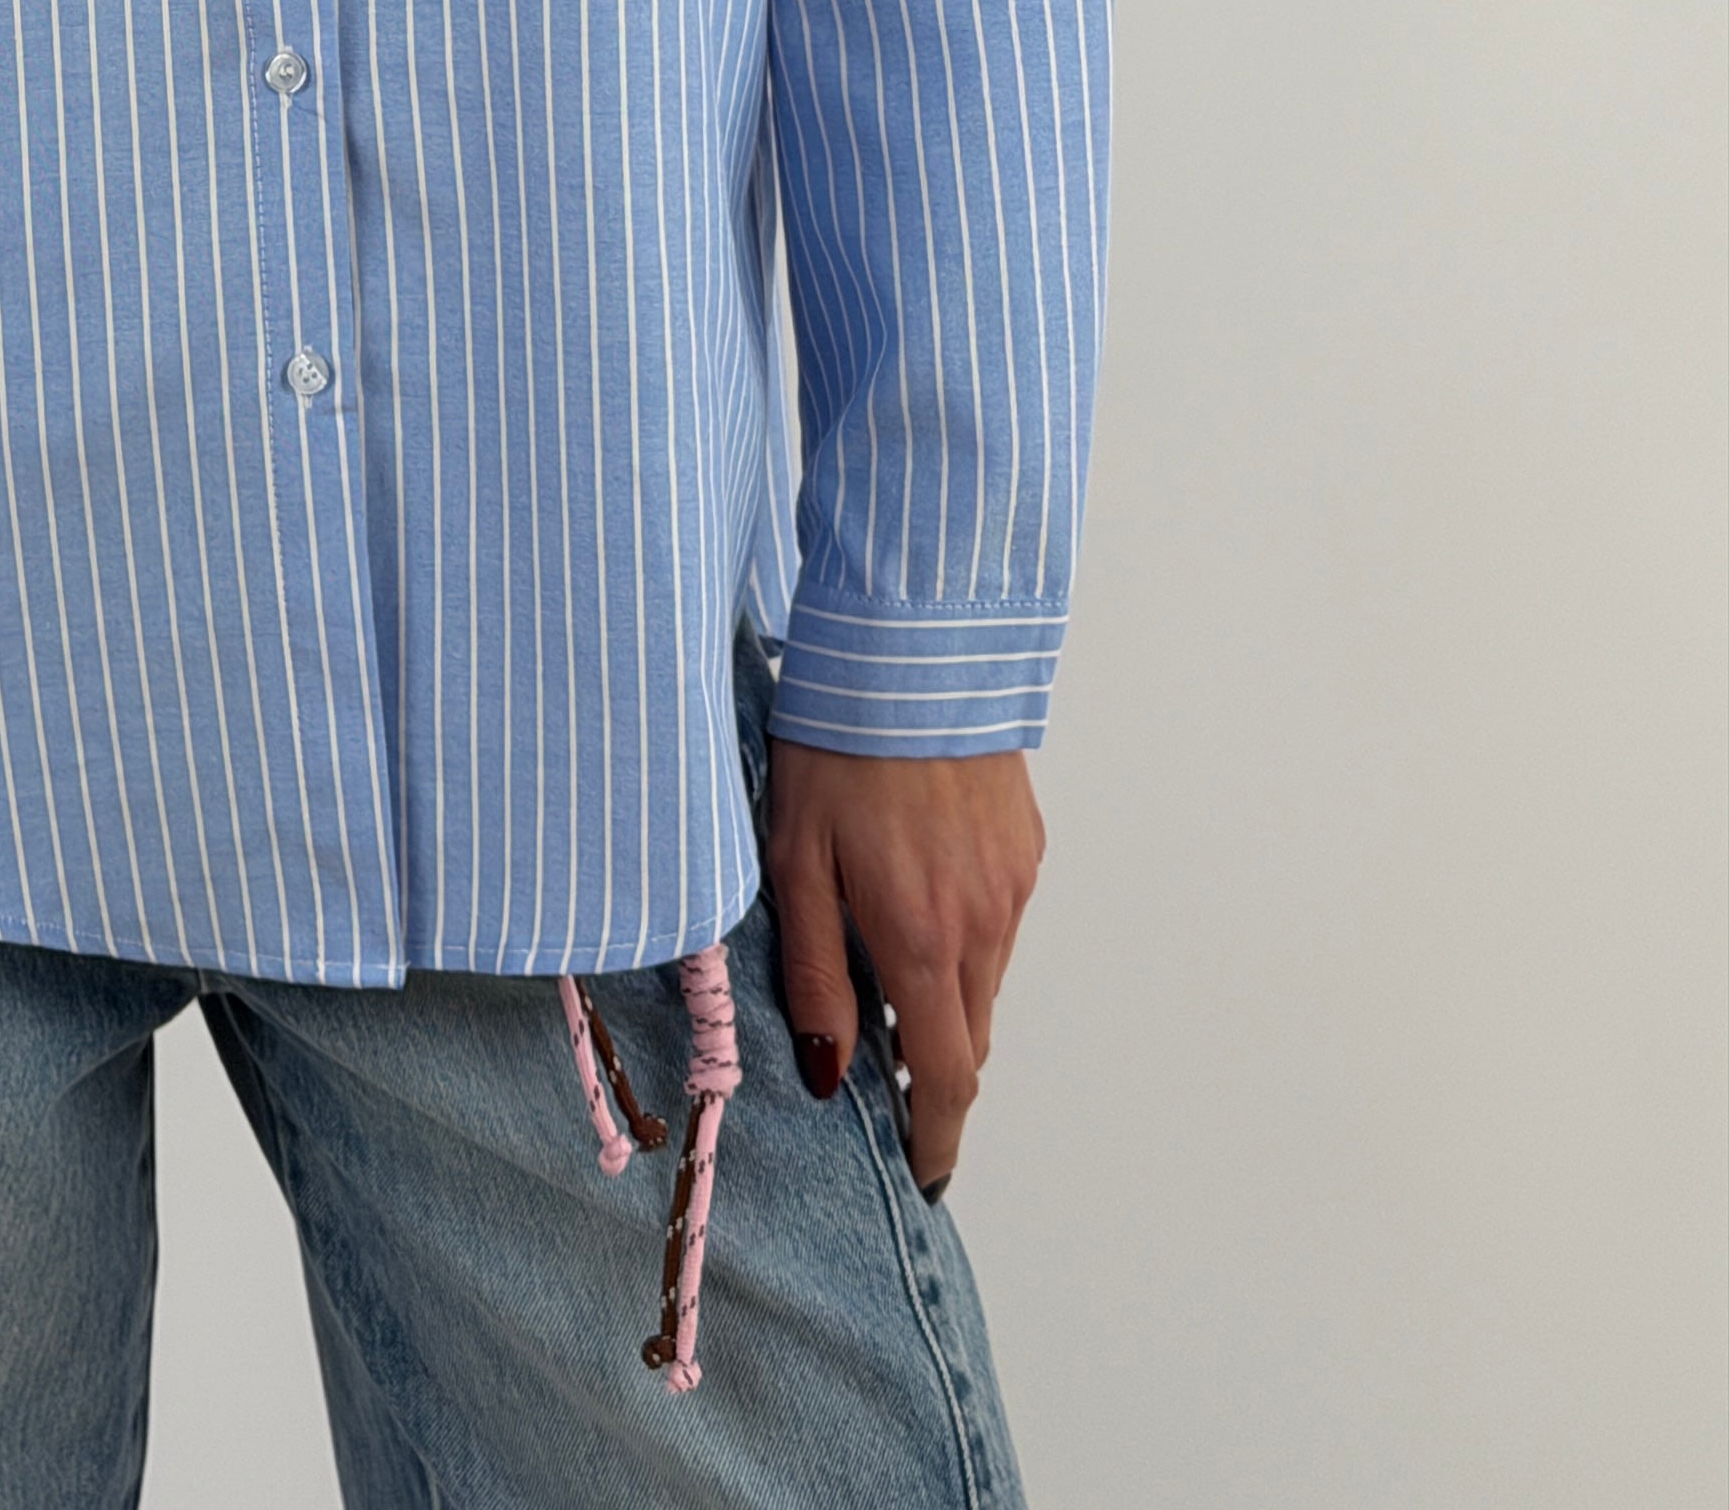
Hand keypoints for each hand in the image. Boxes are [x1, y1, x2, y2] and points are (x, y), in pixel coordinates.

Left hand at [762, 739, 1043, 1192]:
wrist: (911, 651)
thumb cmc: (835, 747)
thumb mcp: (795, 862)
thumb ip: (813, 973)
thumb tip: (832, 1069)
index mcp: (921, 940)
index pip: (944, 1076)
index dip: (936, 1136)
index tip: (925, 1171)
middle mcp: (983, 924)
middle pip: (968, 1037)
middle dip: (931, 1070)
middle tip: (882, 1072)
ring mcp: (1013, 885)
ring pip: (986, 982)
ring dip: (944, 1000)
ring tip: (884, 968)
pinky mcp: (1026, 848)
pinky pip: (1000, 924)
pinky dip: (965, 939)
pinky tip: (918, 896)